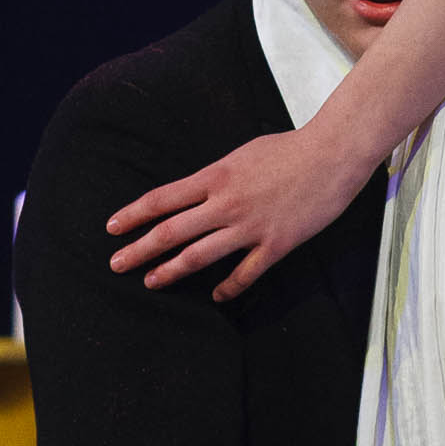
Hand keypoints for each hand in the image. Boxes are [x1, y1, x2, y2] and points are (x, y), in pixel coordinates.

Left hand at [107, 125, 362, 302]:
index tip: (112, 227)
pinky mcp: (276, 245)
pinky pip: (244, 273)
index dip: (133, 214)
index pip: (162, 199)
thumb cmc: (288, 149)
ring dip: (171, 271)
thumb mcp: (242, 154)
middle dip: (139, 249)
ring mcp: (250, 227)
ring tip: (150, 282)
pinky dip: (227, 288)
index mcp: (216, 176)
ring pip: (200, 256)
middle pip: (172, 231)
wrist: (332, 154)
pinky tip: (216, 297)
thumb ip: (217, 177)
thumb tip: (197, 192)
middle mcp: (226, 203)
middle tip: (115, 264)